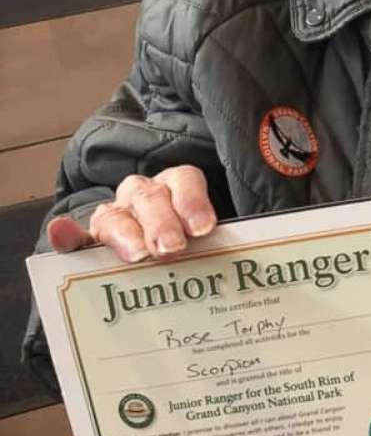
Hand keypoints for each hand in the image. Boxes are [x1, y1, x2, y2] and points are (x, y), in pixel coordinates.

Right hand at [47, 166, 217, 262]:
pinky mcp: (92, 239)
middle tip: (173, 248)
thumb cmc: (188, 241)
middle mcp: (143, 195)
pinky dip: (67, 235)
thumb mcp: (205, 236)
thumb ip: (218, 241)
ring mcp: (116, 216)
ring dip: (126, 234)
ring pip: (116, 216)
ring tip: (138, 254)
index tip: (203, 228)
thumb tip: (244, 252)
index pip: (185, 181)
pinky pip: (77, 237)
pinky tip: (61, 232)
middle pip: (150, 199)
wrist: (162, 246)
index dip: (193, 201)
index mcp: (175, 186)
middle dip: (162, 223)